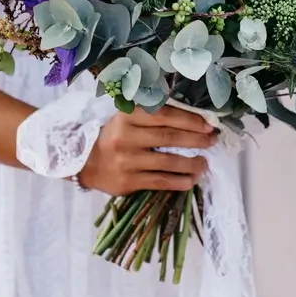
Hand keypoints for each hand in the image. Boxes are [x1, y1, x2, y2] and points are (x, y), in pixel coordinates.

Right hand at [78, 105, 215, 195]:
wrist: (83, 161)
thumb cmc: (112, 135)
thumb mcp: (125, 117)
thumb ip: (151, 114)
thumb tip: (189, 117)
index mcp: (127, 115)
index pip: (164, 115)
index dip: (189, 120)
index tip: (207, 125)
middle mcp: (126, 136)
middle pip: (169, 137)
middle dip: (196, 140)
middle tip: (212, 141)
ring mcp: (127, 160)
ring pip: (168, 162)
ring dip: (192, 164)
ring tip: (204, 163)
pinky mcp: (128, 181)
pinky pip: (160, 182)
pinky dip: (180, 181)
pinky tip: (191, 180)